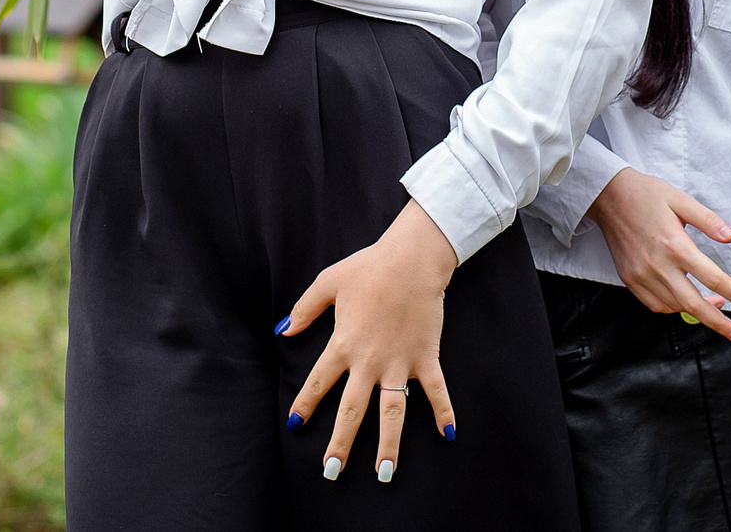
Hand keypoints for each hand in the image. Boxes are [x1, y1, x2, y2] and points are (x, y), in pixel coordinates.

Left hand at [282, 200, 460, 483]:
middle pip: (352, 411)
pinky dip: (443, 411)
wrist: (411, 259)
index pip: (319, 382)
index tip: (294, 425)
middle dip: (341, 444)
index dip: (304, 404)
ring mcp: (399, 363)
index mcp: (343, 344)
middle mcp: (369, 362)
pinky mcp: (425, 357)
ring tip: (384, 472)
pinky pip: (435, 390)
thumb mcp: (328, 283)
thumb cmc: (368, 267)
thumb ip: (304, 309)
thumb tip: (282, 330)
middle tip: (331, 472)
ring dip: (389, 444)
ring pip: (392, 412)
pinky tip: (448, 434)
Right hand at [586, 167, 730, 341]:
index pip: (712, 277)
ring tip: (716, 305)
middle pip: (693, 303)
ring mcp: (641, 275)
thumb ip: (708, 220)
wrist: (608, 197)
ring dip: (697, 312)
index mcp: (675, 245)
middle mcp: (658, 265)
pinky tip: (685, 300)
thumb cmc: (647, 194)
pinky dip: (673, 308)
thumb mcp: (681, 199)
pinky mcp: (630, 280)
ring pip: (674, 307)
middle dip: (719, 323)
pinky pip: (655, 305)